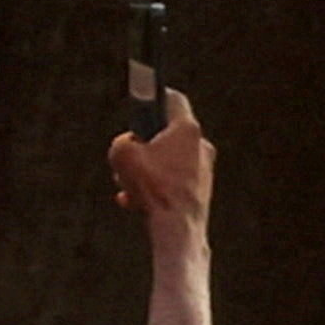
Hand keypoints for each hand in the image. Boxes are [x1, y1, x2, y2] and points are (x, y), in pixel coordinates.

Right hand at [110, 82, 210, 238]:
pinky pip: (173, 181)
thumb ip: (120, 143)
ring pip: (168, 160)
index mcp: (187, 128)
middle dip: (143, 145)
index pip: (173, 99)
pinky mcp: (201, 188)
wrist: (178, 227)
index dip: (153, 97)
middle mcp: (201, 143)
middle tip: (127, 157)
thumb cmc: (153, 188)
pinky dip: (154, 187)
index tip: (141, 101)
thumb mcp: (121, 157)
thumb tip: (127, 145)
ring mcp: (204, 167)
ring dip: (146, 170)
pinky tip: (135, 202)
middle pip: (167, 134)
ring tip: (128, 188)